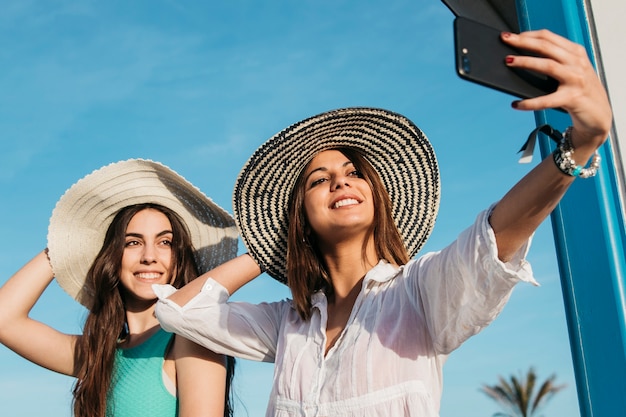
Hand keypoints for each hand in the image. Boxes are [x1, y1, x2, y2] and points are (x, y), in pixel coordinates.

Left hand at [501, 30, 611, 152]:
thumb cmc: (580, 91)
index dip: (529, 35)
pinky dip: (530, 102)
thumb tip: (523, 57)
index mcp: (575, 53)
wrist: (598, 115)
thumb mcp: (572, 70)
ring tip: (509, 61)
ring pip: (548, 66)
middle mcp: (577, 63)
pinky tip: (517, 104)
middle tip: (506, 40)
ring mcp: (575, 80)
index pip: (550, 37)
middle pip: (546, 47)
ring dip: (526, 62)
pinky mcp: (572, 99)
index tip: (513, 36)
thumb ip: (556, 61)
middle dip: (524, 42)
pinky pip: (547, 100)